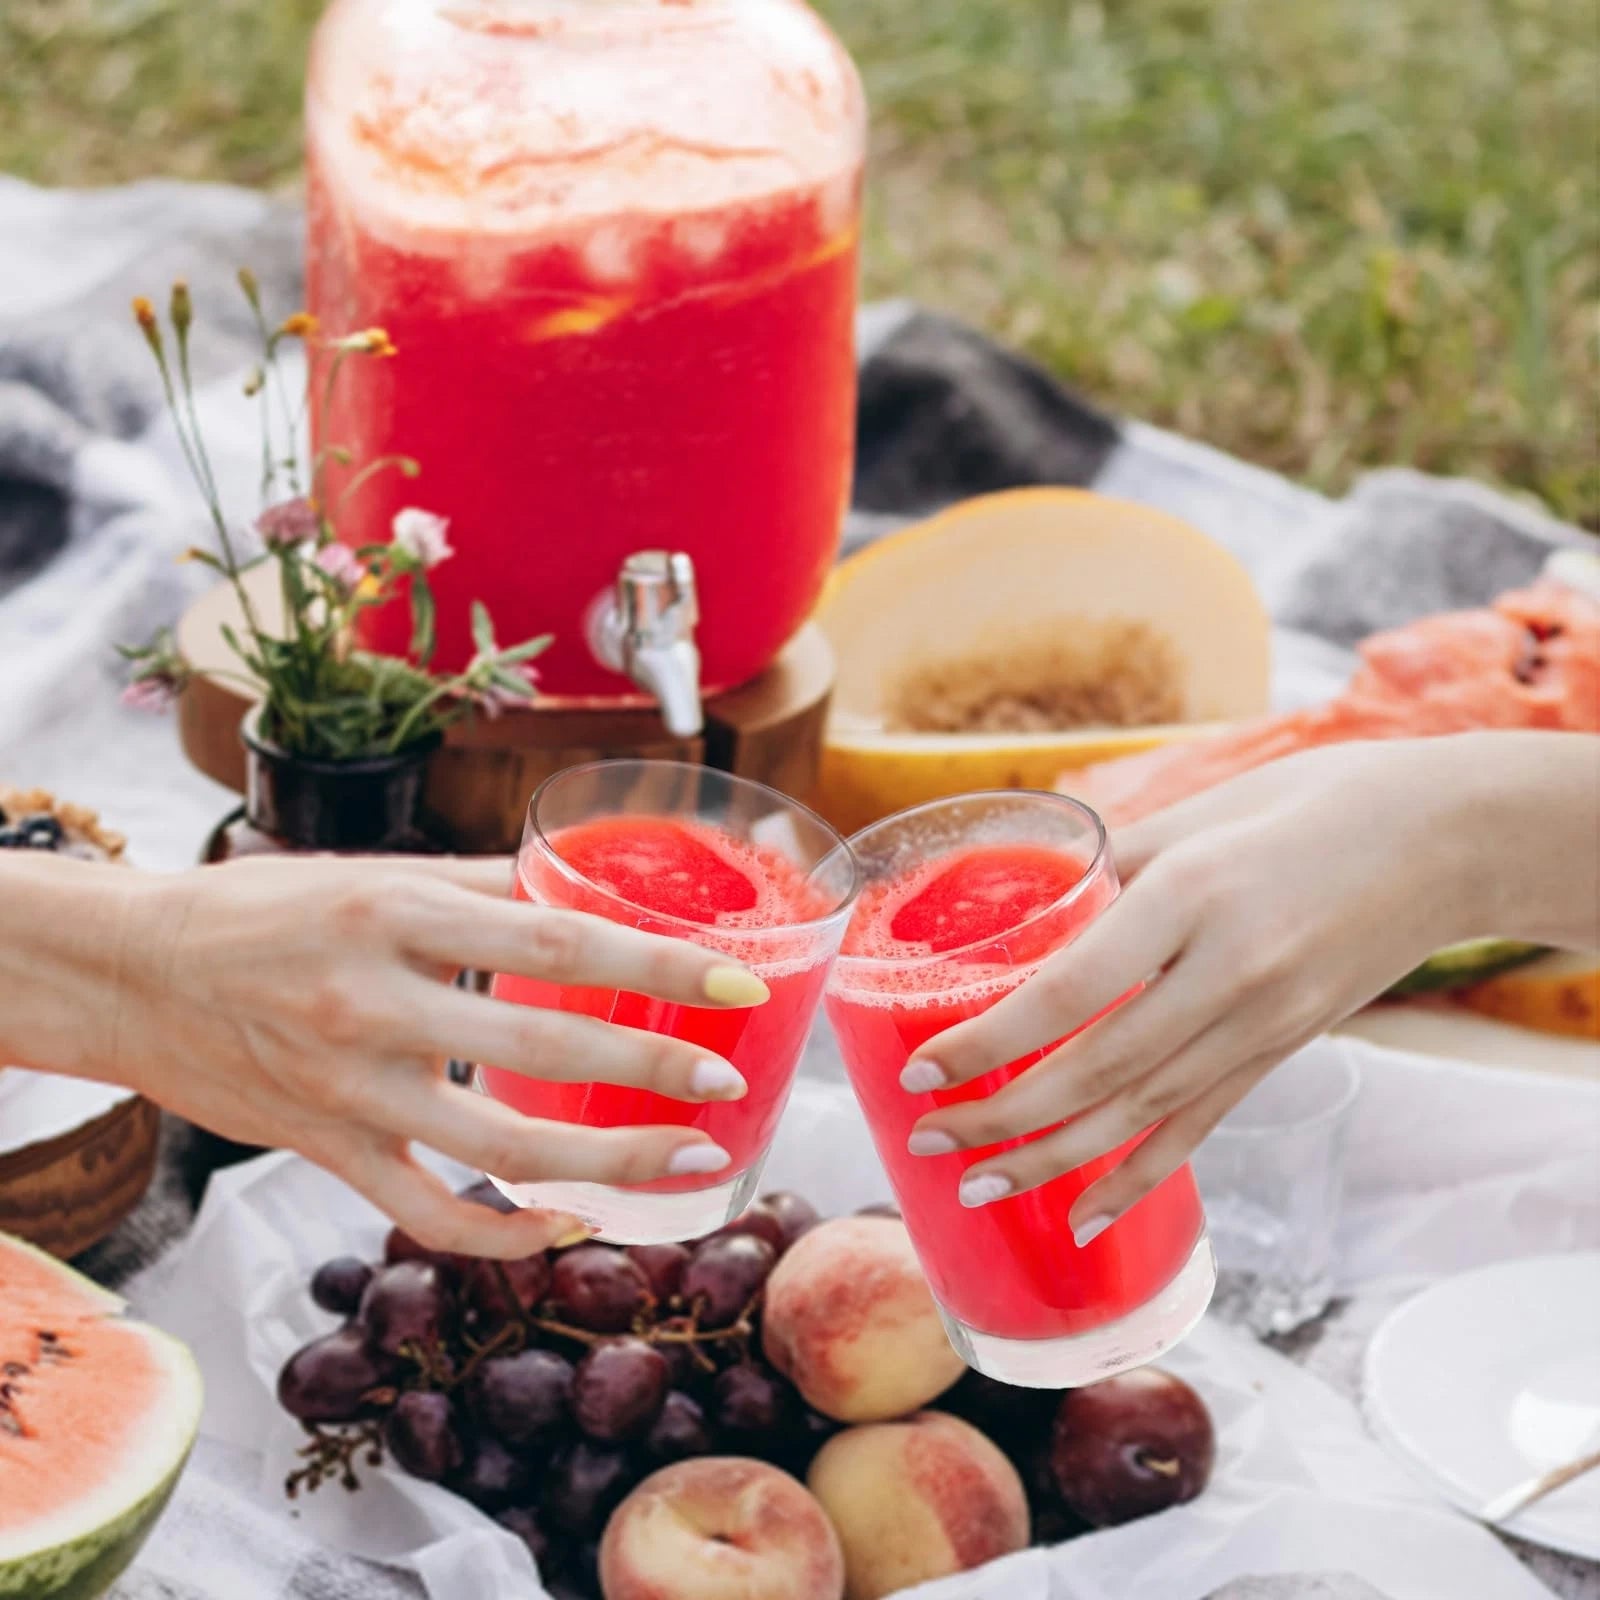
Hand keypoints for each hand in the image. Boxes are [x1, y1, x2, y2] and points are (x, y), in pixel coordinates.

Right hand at [101, 854, 768, 1256]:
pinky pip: (427, 1212)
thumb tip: (581, 886)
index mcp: (398, 913)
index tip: (733, 980)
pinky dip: (503, 1233)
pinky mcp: (325, 1151)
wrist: (134, 974)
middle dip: (651, 1069)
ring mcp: (349, 1090)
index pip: (555, 940)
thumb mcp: (373, 875)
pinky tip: (567, 1223)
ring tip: (685, 1160)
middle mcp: (375, 1003)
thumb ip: (481, 885)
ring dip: (604, 1162)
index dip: (655, 966)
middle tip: (727, 1079)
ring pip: (498, 1148)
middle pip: (541, 1046)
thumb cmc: (262, 912)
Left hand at [901, 739, 1495, 1243]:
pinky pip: (1200, 1126)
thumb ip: (1112, 859)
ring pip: (1140, 1112)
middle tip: (928, 1137)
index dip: (991, 1039)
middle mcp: (1226, 973)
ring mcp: (1262, 1024)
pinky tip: (1083, 1213)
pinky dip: (1138, 1177)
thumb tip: (1027, 891)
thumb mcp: (1201, 811)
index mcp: (1192, 896)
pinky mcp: (1282, 1052)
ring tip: (977, 1181)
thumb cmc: (1312, 802)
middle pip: (1095, 1068)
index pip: (1071, 991)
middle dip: (1001, 1115)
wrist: (1445, 841)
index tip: (924, 1065)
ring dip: (1051, 1156)